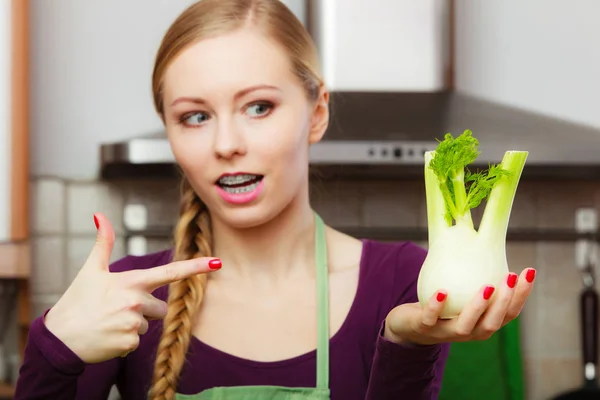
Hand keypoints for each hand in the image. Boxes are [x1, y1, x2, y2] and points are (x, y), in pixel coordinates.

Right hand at [44, 213, 220, 363]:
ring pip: (148, 326)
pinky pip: (137, 342)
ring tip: (110, 323)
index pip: (170, 273)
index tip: (217, 262)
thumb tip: (99, 215)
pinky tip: (108, 337)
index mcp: (131, 282)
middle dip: (144, 310)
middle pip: (160, 308)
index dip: (196, 267)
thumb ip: (102, 244)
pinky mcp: (129, 343)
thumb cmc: (77, 301)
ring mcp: (133, 323)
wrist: (60, 338)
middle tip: (116, 310)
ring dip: (133, 326)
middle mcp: (136, 301)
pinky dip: (125, 342)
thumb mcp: (90, 271)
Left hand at [384, 268, 535, 345]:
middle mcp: (469, 332)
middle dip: (504, 301)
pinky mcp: (424, 328)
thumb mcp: (462, 291)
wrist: (409, 324)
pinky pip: (431, 319)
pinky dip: (437, 306)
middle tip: (510, 277)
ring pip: (466, 326)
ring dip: (478, 307)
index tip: (529, 271)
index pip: (508, 314)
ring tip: (486, 286)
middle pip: (492, 323)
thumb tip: (488, 237)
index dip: (521, 295)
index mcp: (482, 323)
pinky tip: (443, 291)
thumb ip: (476, 276)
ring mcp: (446, 332)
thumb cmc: (442, 303)